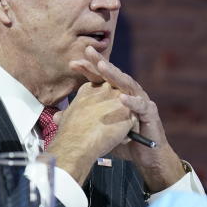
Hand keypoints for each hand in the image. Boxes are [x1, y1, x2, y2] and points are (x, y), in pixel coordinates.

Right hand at [45, 81, 135, 184]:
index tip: (97, 118)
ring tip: (110, 135)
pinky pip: (131, 123)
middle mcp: (105, 89)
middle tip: (106, 128)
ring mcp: (118, 99)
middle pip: (116, 98)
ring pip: (125, 110)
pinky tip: (117, 140)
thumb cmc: (69, 133)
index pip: (102, 92)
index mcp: (90, 88)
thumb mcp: (66, 116)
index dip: (102, 106)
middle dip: (114, 112)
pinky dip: (125, 134)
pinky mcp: (127, 112)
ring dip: (120, 123)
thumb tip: (59, 117)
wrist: (76, 144)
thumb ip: (69, 113)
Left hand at [69, 46, 186, 191]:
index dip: (87, 69)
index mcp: (115, 94)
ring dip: (114, 75)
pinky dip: (131, 101)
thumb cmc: (123, 140)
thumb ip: (81, 120)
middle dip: (100, 63)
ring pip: (127, 83)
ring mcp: (140, 100)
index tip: (72, 63)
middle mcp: (128, 93)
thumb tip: (57, 116)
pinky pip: (141, 105)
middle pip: (113, 75)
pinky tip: (122, 97)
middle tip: (88, 51)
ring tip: (103, 67)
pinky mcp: (150, 113)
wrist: (145, 155)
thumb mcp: (98, 129)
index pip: (100, 78)